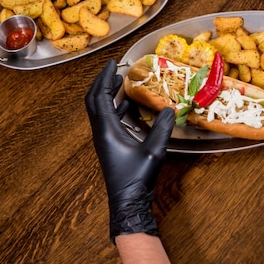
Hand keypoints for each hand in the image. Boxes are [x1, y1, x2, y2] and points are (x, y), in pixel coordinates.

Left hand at [85, 60, 173, 241]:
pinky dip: (114, 108)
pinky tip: (128, 105)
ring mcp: (103, 139)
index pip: (100, 96)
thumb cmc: (137, 177)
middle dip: (102, 82)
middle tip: (114, 69)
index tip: (112, 63)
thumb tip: (170, 108)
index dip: (104, 77)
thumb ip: (162, 128)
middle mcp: (100, 132)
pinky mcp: (108, 145)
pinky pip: (107, 119)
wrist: (127, 200)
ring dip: (107, 94)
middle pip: (94, 100)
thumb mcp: (153, 150)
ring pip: (99, 110)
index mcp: (106, 129)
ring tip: (120, 82)